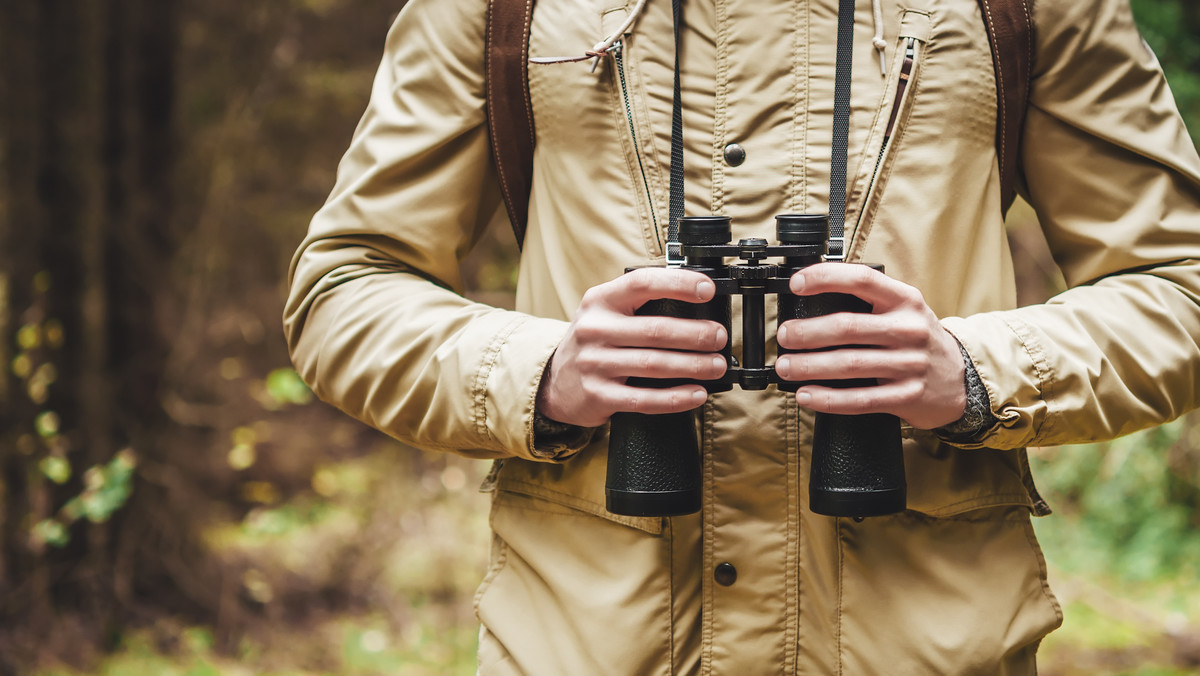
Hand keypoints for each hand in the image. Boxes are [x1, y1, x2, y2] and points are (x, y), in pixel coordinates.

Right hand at [537, 268, 728, 427]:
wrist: (554, 382)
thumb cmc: (594, 342)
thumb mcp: (604, 312)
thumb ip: (638, 304)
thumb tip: (696, 300)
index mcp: (600, 301)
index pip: (642, 284)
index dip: (678, 284)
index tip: (707, 289)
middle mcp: (594, 330)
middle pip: (655, 330)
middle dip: (695, 334)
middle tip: (719, 337)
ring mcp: (594, 364)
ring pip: (654, 365)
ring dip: (693, 366)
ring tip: (717, 366)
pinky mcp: (598, 396)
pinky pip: (644, 399)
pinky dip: (675, 398)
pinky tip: (696, 394)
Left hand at [775, 263, 965, 428]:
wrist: (960, 380)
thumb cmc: (917, 341)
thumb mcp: (904, 311)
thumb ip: (869, 303)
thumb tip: (809, 301)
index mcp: (905, 300)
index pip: (862, 280)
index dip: (825, 278)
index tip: (796, 284)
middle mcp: (909, 329)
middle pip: (848, 327)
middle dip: (807, 332)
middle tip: (784, 336)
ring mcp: (910, 364)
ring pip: (850, 365)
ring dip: (810, 366)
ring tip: (786, 367)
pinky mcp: (906, 396)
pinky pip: (860, 399)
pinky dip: (828, 399)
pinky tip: (806, 395)